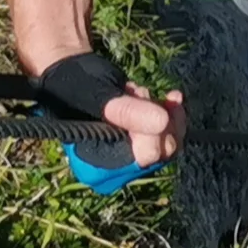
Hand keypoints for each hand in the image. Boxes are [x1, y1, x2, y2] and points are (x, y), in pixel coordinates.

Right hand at [37, 50, 184, 190]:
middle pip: (162, 152)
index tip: (137, 97)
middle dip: (157, 115)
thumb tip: (163, 122)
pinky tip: (170, 95)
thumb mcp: (96, 94)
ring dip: (165, 111)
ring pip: (171, 142)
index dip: (151, 128)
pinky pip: (172, 135)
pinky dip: (173, 112)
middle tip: (134, 91)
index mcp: (97, 168)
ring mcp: (132, 157)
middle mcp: (117, 170)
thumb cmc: (75, 84)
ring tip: (140, 91)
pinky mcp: (144, 143)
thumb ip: (125, 110)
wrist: (74, 78)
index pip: (144, 157)